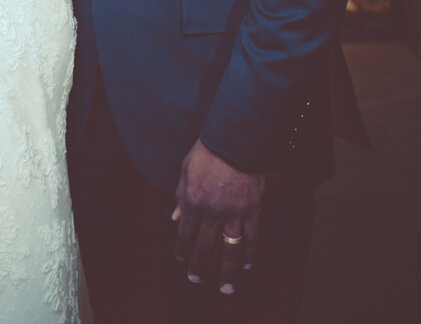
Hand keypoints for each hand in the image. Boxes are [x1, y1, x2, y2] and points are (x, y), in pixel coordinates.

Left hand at [172, 139, 264, 294]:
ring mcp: (234, 213)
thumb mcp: (185, 169)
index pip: (185, 233)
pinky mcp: (252, 209)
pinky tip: (247, 265)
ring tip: (225, 287)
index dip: (182, 248)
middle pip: (205, 247)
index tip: (180, 259)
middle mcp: (212, 212)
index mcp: (193, 201)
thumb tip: (175, 217)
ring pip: (229, 250)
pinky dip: (249, 253)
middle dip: (199, 266)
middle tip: (196, 279)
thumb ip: (180, 195)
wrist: (235, 139)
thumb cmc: (207, 151)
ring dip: (227, 272)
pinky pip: (252, 237)